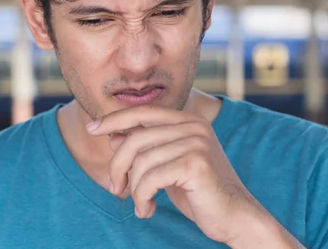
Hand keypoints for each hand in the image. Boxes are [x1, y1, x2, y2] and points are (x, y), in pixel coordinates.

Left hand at [86, 105, 264, 244]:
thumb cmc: (199, 191)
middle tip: (116, 190)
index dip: (114, 118)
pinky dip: (142, 199)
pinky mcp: (196, 164)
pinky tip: (148, 211)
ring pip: (141, 162)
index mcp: (189, 121)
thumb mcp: (167, 166)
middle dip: (118, 167)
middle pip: (136, 139)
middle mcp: (194, 126)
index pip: (144, 112)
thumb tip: (112, 133)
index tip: (93, 128)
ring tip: (141, 205)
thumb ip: (146, 147)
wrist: (234, 215)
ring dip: (133, 190)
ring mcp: (197, 143)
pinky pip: (150, 179)